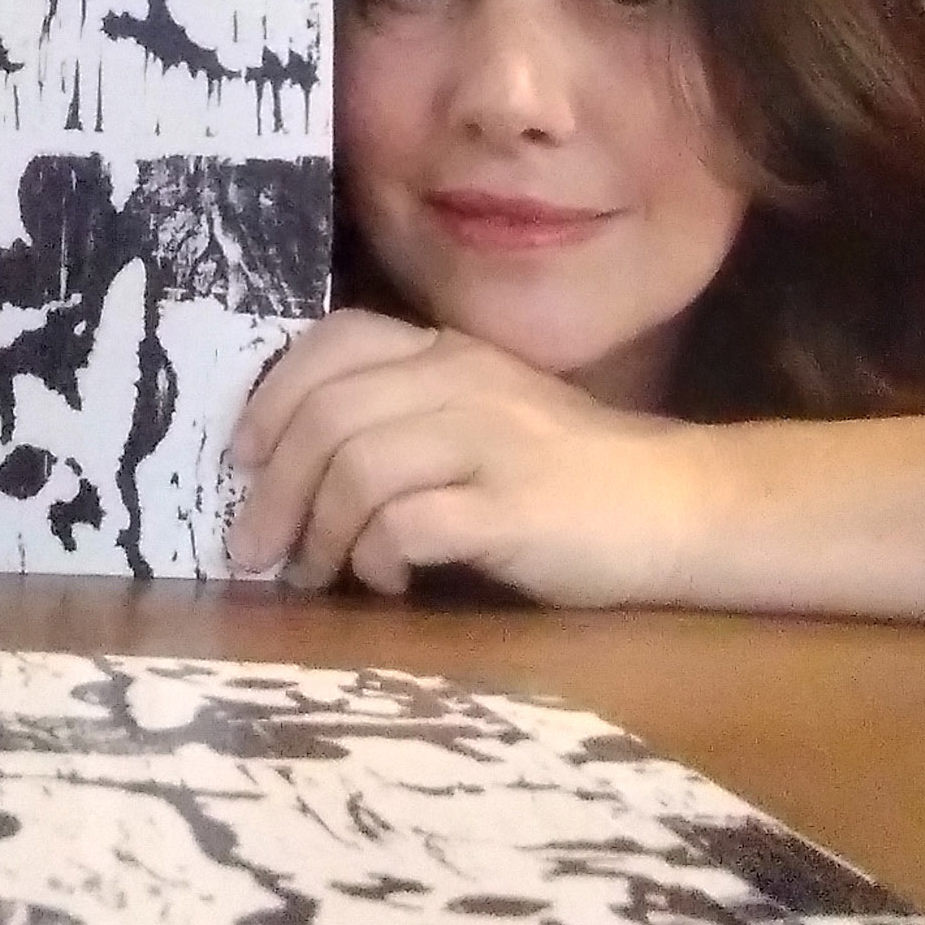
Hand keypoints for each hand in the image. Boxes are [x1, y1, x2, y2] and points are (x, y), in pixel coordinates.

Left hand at [223, 309, 722, 605]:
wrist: (684, 505)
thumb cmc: (570, 471)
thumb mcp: (482, 414)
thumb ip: (404, 415)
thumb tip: (294, 464)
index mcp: (447, 352)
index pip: (333, 342)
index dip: (272, 396)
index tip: (240, 456)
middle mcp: (462, 382)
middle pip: (327, 415)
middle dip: (272, 487)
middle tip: (252, 545)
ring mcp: (489, 442)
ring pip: (356, 468)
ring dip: (317, 531)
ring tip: (315, 574)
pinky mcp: (513, 508)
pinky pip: (409, 524)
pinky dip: (377, 558)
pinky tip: (387, 582)